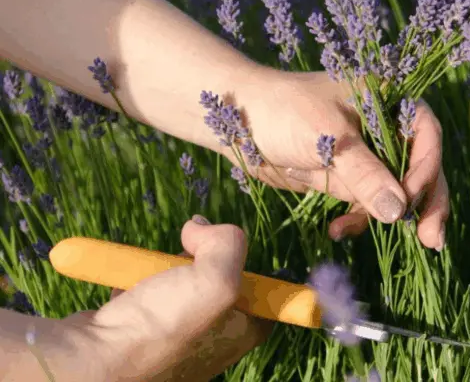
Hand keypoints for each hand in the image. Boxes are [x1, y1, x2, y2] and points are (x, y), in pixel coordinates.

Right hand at [63, 216, 272, 380]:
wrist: (92, 362)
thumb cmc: (161, 327)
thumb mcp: (215, 279)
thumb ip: (227, 244)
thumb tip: (201, 226)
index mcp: (240, 334)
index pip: (260, 293)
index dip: (245, 265)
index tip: (224, 250)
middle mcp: (211, 341)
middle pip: (215, 282)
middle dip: (198, 259)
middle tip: (183, 253)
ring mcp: (172, 340)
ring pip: (177, 285)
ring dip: (162, 269)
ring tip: (149, 271)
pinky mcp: (138, 334)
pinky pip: (144, 297)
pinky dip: (135, 283)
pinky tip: (126, 284)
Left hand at [239, 71, 449, 249]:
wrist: (236, 121)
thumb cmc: (282, 111)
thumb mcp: (328, 139)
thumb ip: (366, 174)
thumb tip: (399, 211)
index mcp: (387, 100)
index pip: (426, 134)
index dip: (426, 168)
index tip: (410, 199)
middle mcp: (384, 126)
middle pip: (421, 167)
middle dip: (425, 203)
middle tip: (431, 240)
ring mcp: (367, 154)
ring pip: (396, 191)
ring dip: (385, 217)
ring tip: (353, 232)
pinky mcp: (348, 177)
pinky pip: (367, 203)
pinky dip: (357, 220)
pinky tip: (336, 231)